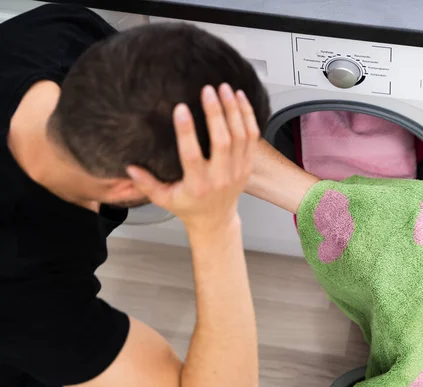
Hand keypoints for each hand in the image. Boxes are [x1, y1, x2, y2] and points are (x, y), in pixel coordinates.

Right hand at [127, 84, 259, 232]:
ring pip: (241, 136)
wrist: (216, 220)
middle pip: (222, 141)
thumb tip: (128, 166)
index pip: (192, 155)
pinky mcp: (248, 165)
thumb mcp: (163, 199)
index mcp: (197, 185)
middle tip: (208, 90)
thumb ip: (146, 184)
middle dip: (216, 113)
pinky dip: (248, 115)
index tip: (181, 108)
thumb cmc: (188, 207)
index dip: (187, 131)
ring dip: (234, 110)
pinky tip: (240, 98)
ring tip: (224, 88)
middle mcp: (220, 177)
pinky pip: (252, 137)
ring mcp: (238, 170)